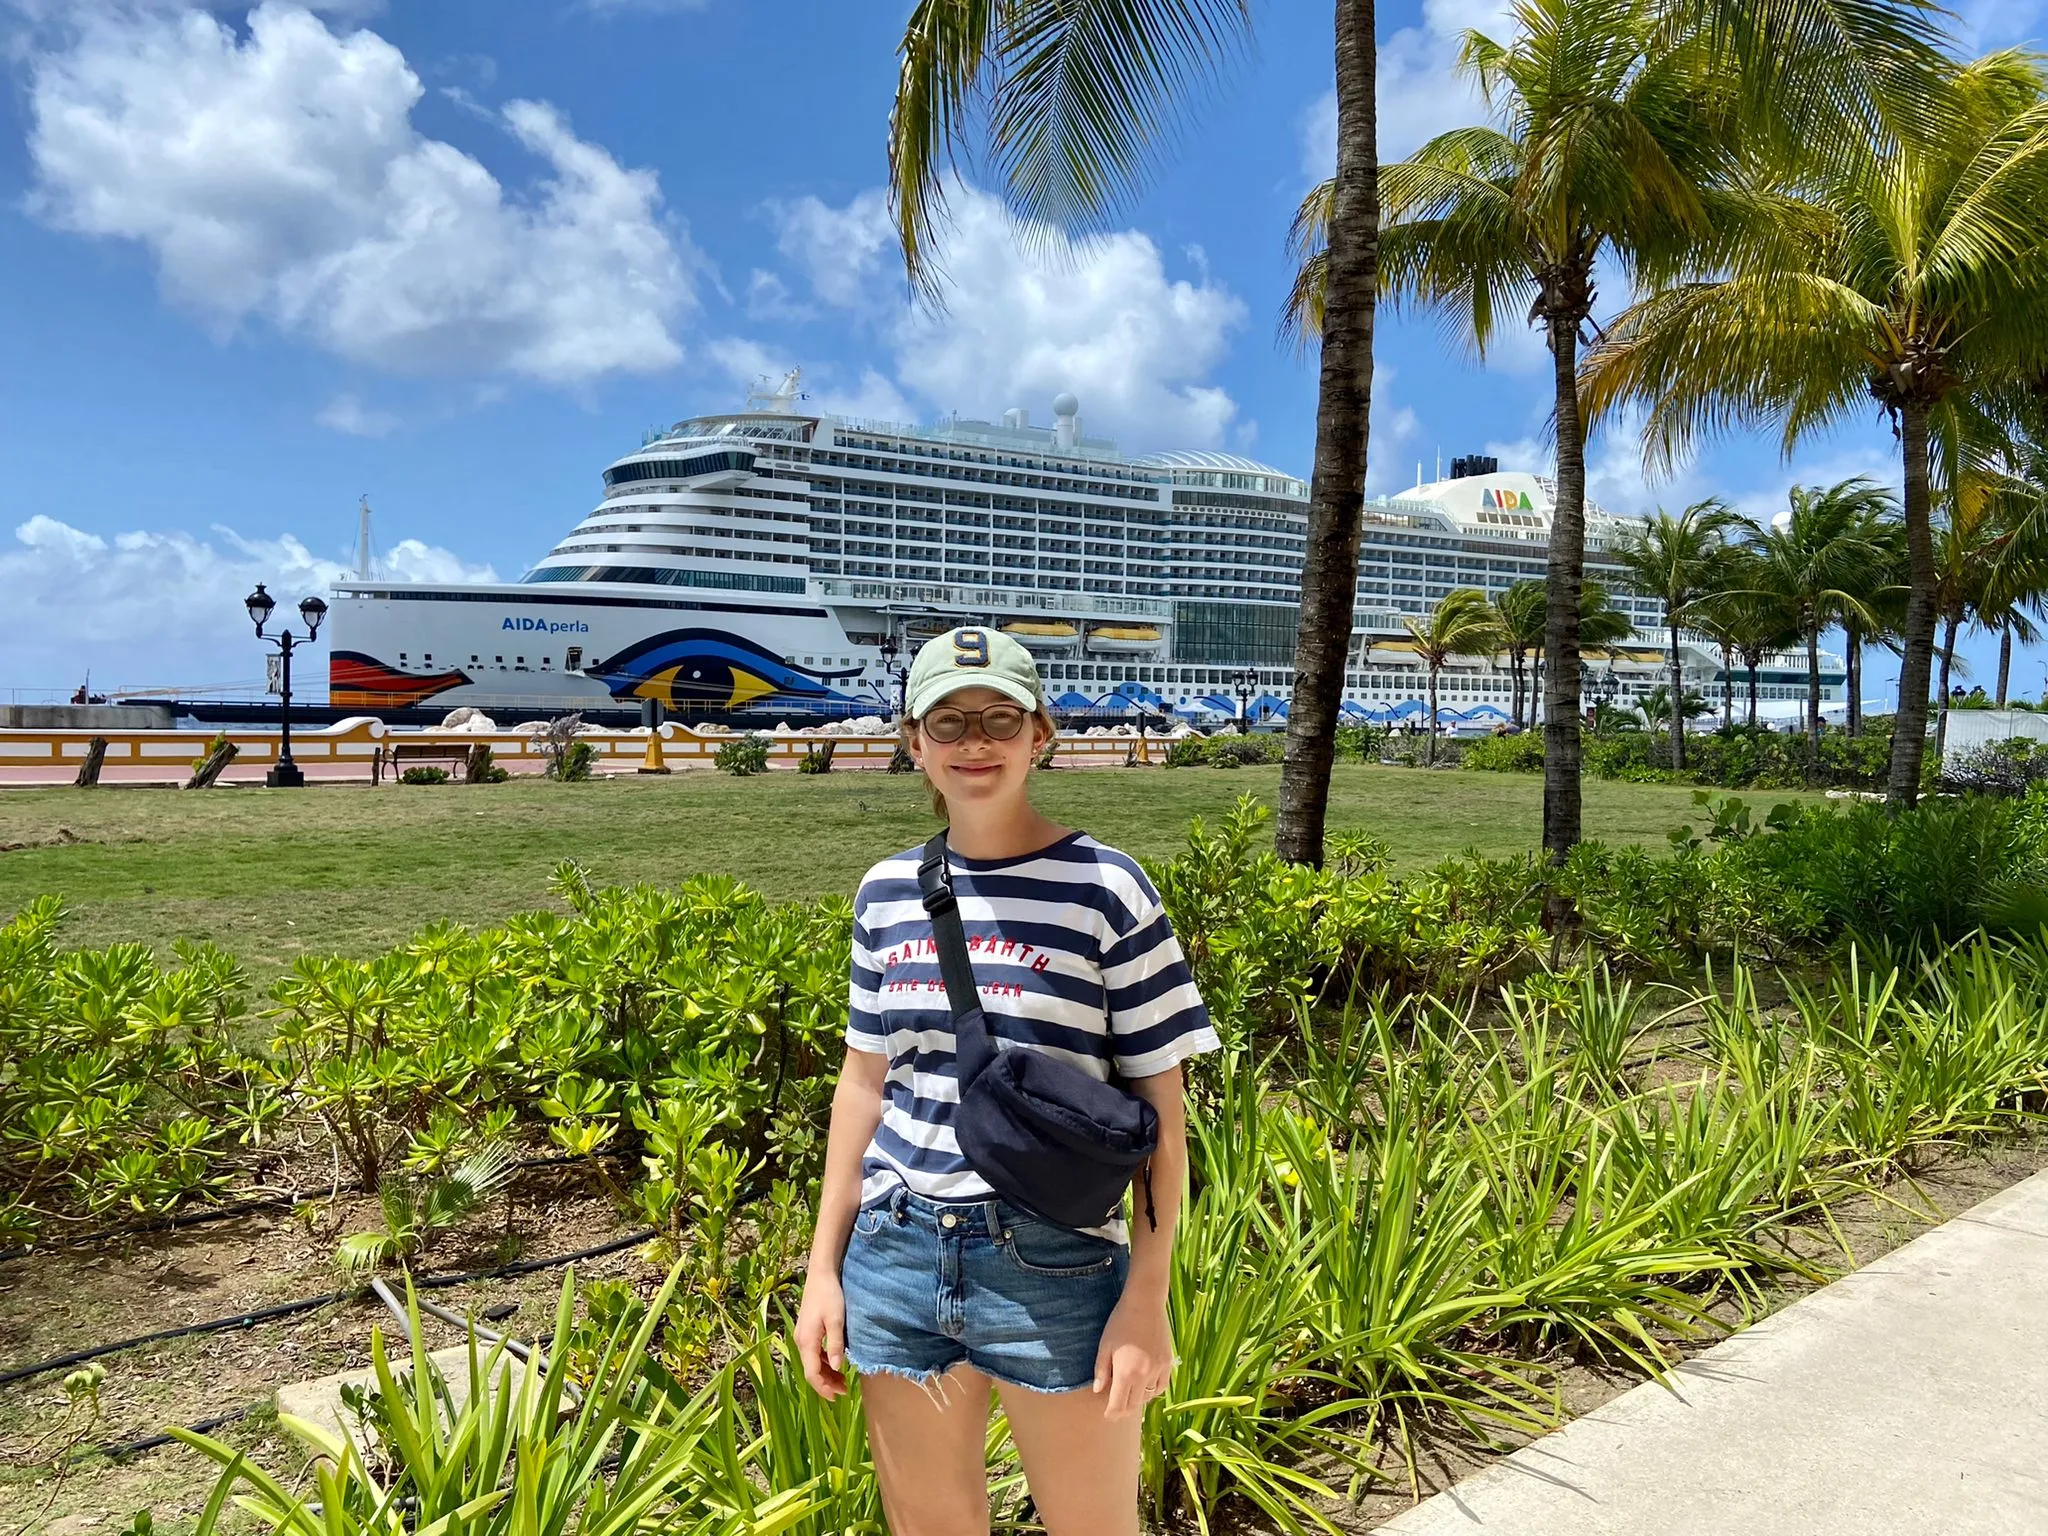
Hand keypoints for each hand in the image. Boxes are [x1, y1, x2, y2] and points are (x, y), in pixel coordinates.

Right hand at [796, 1270, 848, 1398]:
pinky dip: (824, 1362)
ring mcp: (802, 1336)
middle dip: (826, 1384)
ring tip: (843, 1381)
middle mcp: (800, 1341)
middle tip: (844, 1391)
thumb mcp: (836, 1320)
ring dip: (826, 1374)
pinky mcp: (807, 1331)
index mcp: (806, 1341)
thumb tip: (837, 1368)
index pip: (811, 1373)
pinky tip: (836, 1363)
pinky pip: (813, 1353)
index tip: (838, 1397)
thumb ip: (836, 1344)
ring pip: (812, 1363)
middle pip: (810, 1370)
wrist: (821, 1274)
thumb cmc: (830, 1295)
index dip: (823, 1388)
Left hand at [1092, 1292, 1173, 1420]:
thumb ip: (1101, 1371)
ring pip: (1148, 1397)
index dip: (1112, 1414)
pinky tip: (1145, 1387)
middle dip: (1123, 1410)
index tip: (1108, 1416)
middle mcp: (1144, 1376)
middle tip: (1116, 1410)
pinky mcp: (1167, 1362)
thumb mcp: (1104, 1346)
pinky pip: (1161, 1386)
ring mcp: (1158, 1369)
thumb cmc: (1119, 1322)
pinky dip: (1153, 1390)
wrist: (1144, 1303)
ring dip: (1138, 1400)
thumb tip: (1098, 1391)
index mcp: (1126, 1373)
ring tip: (1129, 1397)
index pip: (1118, 1405)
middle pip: (1134, 1404)